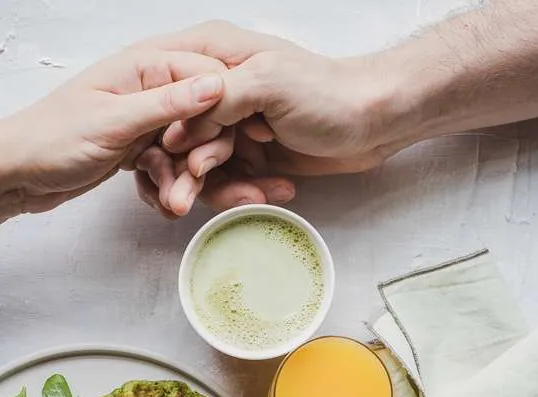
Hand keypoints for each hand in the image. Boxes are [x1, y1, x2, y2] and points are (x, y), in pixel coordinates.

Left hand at [0, 44, 228, 213]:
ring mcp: (144, 119)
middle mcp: (149, 88)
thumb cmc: (52, 139)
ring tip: (173, 205)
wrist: (18, 173)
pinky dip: (167, 187)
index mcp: (144, 66)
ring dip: (184, 180)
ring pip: (188, 149)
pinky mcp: (138, 147)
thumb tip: (217, 85)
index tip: (219, 147)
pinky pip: (170, 167)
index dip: (223, 112)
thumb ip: (168, 103)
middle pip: (204, 118)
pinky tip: (158, 202)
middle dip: (202, 156)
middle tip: (192, 184)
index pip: (209, 76)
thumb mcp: (115, 121)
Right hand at [134, 23, 388, 216]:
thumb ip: (216, 104)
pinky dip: (245, 193)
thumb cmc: (329, 93)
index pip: (165, 92)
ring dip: (220, 189)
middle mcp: (219, 90)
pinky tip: (271, 191)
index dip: (164, 128)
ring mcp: (234, 123)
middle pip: (178, 136)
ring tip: (251, 195)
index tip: (174, 159)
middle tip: (185, 199)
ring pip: (202, 166)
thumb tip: (176, 136)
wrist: (373, 122)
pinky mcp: (250, 152)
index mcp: (214, 56)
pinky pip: (230, 182)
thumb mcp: (266, 83)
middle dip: (187, 171)